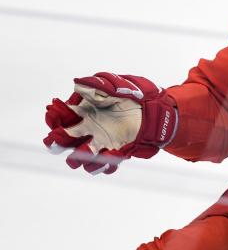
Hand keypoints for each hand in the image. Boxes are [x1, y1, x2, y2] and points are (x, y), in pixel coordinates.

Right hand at [43, 72, 177, 173]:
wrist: (153, 109)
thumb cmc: (131, 96)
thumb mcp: (114, 88)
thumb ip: (96, 88)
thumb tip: (77, 85)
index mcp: (84, 112)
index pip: (62, 117)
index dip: (55, 117)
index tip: (53, 113)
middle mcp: (88, 129)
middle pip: (65, 140)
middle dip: (58, 140)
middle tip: (57, 140)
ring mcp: (100, 142)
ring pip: (82, 156)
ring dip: (79, 157)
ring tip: (84, 151)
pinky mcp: (115, 152)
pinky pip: (105, 164)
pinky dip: (104, 163)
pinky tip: (108, 155)